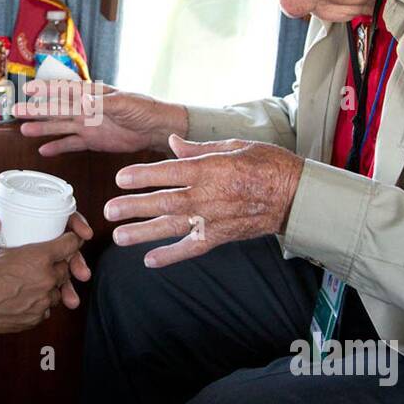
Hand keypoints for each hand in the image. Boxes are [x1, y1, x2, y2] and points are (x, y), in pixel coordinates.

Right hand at [0, 220, 93, 335]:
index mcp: (38, 257)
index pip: (71, 245)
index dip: (72, 240)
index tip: (69, 239)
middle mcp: (45, 280)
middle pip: (66, 269)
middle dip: (59, 263)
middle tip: (46, 260)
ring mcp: (40, 302)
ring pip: (56, 291)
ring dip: (49, 284)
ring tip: (32, 279)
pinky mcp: (32, 320)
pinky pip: (45, 309)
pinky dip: (39, 302)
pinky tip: (24, 296)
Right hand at [12, 80, 188, 156]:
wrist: (157, 128)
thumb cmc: (143, 109)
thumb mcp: (123, 103)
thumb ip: (101, 102)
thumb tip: (81, 98)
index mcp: (91, 95)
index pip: (64, 90)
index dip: (45, 89)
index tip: (28, 89)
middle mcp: (86, 109)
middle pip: (56, 109)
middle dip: (36, 110)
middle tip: (16, 111)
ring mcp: (88, 126)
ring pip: (60, 127)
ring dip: (42, 128)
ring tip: (23, 130)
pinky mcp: (93, 141)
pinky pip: (72, 144)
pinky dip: (58, 147)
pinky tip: (43, 150)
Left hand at [104, 135, 304, 268]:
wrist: (295, 195)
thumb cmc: (267, 164)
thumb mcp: (234, 146)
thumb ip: (199, 148)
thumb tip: (172, 143)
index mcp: (209, 169)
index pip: (168, 172)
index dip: (142, 176)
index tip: (120, 178)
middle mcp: (207, 196)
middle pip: (164, 202)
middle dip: (134, 206)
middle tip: (108, 210)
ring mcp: (213, 219)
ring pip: (172, 227)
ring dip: (143, 232)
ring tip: (118, 237)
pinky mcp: (220, 236)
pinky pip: (191, 248)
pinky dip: (170, 256)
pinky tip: (149, 260)